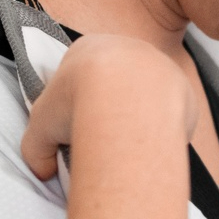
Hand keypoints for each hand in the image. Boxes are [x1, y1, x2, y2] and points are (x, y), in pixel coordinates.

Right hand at [22, 33, 196, 218]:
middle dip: (109, 110)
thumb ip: (37, 151)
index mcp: (87, 48)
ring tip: (126, 147)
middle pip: (116, 84)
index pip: (79, 77)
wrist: (125, 101)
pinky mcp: (181, 86)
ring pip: (145, 96)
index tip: (76, 128)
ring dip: (137, 119)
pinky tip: (149, 144)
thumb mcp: (39, 129)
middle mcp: (126, 48)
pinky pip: (170, 110)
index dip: (75, 105)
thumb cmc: (77, 104)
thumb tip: (44, 171)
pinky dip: (160, 128)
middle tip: (101, 140)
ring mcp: (157, 64)